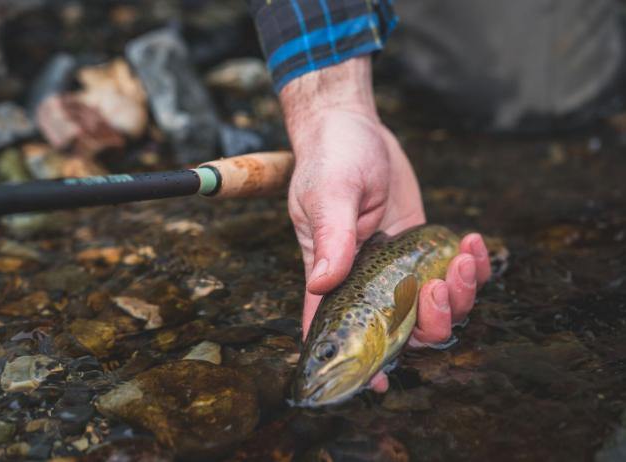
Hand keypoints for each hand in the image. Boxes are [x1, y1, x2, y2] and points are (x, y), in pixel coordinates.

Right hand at [280, 57, 490, 392]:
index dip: (357, 362)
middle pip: (404, 330)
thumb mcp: (328, 194)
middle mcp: (368, 280)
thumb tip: (321, 284)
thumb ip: (330, 238)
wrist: (353, 128)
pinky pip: (455, 273)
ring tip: (462, 256)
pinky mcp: (424, 246)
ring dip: (459, 295)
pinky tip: (472, 241)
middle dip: (431, 324)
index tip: (378, 384)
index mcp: (334, 276)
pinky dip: (474, 267)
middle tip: (437, 287)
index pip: (337, 329)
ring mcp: (400, 266)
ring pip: (438, 308)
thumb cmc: (330, 158)